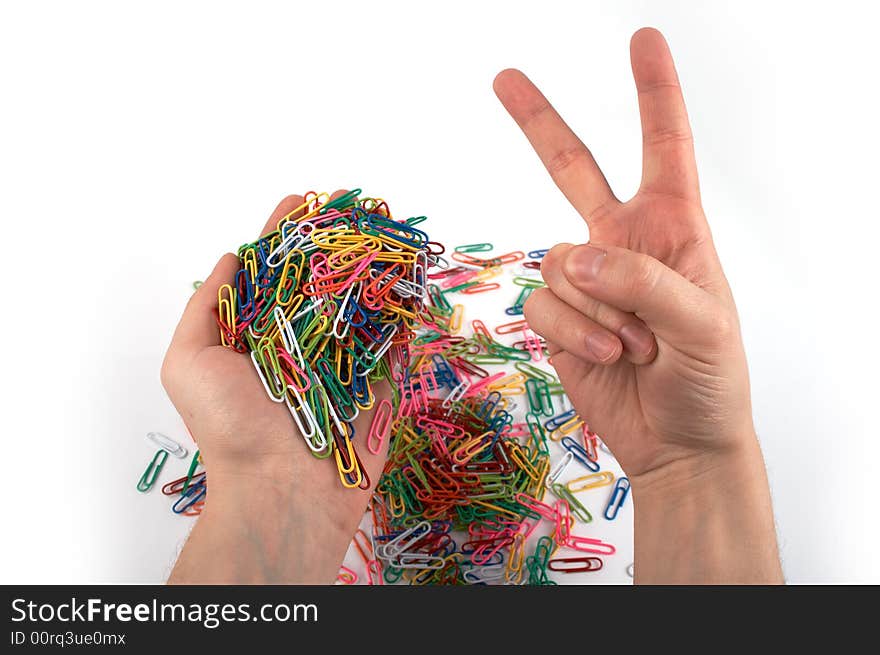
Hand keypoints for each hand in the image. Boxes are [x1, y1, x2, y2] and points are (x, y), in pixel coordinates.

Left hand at [160, 192, 388, 583]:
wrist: (282, 491)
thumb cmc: (229, 429)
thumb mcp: (189, 362)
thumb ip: (206, 308)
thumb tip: (231, 259)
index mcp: (257, 333)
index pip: (273, 271)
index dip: (286, 233)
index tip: (300, 199)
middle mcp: (301, 341)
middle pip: (322, 279)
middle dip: (338, 240)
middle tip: (355, 205)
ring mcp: (342, 360)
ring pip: (361, 303)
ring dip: (374, 266)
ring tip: (385, 229)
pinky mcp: (378, 383)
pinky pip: (394, 340)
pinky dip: (403, 309)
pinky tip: (410, 275)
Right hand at [495, 28, 781, 581]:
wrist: (677, 443)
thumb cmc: (711, 379)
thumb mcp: (704, 324)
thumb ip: (642, 281)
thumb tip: (574, 257)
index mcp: (672, 228)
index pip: (664, 147)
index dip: (654, 93)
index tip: (643, 40)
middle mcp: (621, 243)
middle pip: (571, 168)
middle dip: (537, 122)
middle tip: (503, 78)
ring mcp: (585, 281)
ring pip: (556, 260)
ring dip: (594, 307)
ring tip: (635, 343)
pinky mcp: (557, 318)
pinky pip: (541, 303)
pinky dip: (573, 330)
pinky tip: (608, 352)